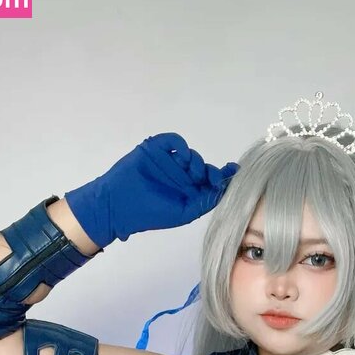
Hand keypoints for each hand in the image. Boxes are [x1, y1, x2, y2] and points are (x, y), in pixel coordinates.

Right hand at [64, 132, 238, 248]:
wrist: (119, 205)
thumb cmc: (150, 213)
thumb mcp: (183, 213)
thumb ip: (204, 202)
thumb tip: (223, 191)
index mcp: (188, 192)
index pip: (211, 182)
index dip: (224, 176)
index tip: (235, 171)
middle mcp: (181, 176)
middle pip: (204, 168)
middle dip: (211, 171)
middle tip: (212, 177)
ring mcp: (168, 162)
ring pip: (191, 155)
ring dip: (196, 162)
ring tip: (190, 172)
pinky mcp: (156, 149)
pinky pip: (173, 141)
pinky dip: (180, 145)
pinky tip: (181, 156)